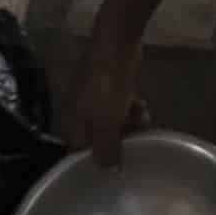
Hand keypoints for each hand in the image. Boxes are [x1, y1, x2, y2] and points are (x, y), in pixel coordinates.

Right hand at [75, 34, 150, 164]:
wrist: (116, 43)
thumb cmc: (107, 85)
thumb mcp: (107, 122)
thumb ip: (106, 148)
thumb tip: (108, 170)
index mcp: (72, 121)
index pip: (77, 151)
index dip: (94, 161)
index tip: (114, 170)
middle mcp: (79, 110)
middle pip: (96, 136)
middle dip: (117, 141)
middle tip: (135, 146)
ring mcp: (93, 95)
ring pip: (111, 120)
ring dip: (128, 124)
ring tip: (143, 123)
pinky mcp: (109, 83)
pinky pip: (119, 104)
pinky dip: (130, 107)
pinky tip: (143, 106)